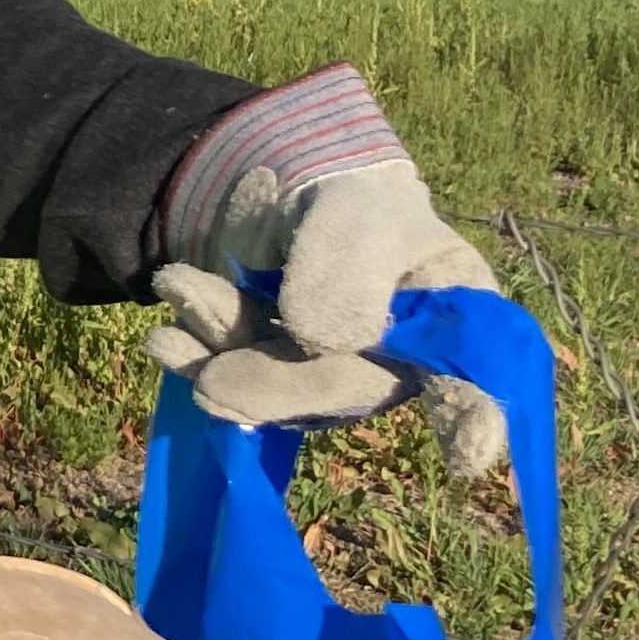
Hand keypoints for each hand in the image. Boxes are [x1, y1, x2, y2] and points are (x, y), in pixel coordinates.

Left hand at [146, 65, 507, 479]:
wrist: (286, 183)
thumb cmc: (350, 195)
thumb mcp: (355, 211)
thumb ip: (350, 271)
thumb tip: (328, 344)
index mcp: (452, 314)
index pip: (471, 370)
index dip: (472, 414)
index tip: (471, 456)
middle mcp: (398, 356)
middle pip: (347, 386)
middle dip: (276, 387)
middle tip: (212, 385)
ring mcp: (333, 368)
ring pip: (279, 381)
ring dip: (219, 362)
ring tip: (166, 339)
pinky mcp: (277, 367)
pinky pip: (238, 365)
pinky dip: (199, 352)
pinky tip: (166, 335)